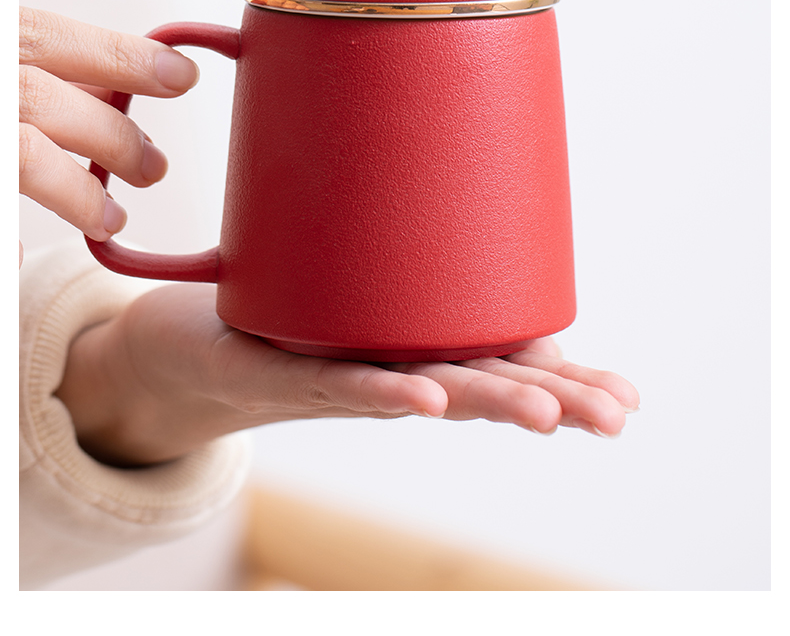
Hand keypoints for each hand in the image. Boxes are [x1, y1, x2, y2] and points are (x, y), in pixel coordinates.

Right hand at [18, 7, 198, 263]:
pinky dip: (10, 244)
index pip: (51, 38)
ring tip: (112, 218)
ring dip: (79, 193)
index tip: (181, 75)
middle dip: (113, 139)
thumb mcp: (1, 64)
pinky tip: (22, 261)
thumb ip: (39, 71)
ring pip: (23, 157)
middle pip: (43, 100)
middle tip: (153, 169)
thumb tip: (116, 93)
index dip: (122, 57)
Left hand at [55, 284, 639, 466]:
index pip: (509, 367)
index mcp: (425, 351)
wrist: (196, 352)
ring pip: (431, 392)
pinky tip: (424, 396)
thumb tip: (467, 230)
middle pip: (486, 386)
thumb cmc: (294, 322)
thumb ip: (413, 272)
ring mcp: (350, 378)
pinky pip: (342, 384)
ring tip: (548, 411)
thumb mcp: (367, 288)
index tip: (628, 398)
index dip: (569, 382)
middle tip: (615, 416)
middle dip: (554, 401)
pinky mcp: (290, 374)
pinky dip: (384, 389)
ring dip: (488, 401)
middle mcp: (399, 371)